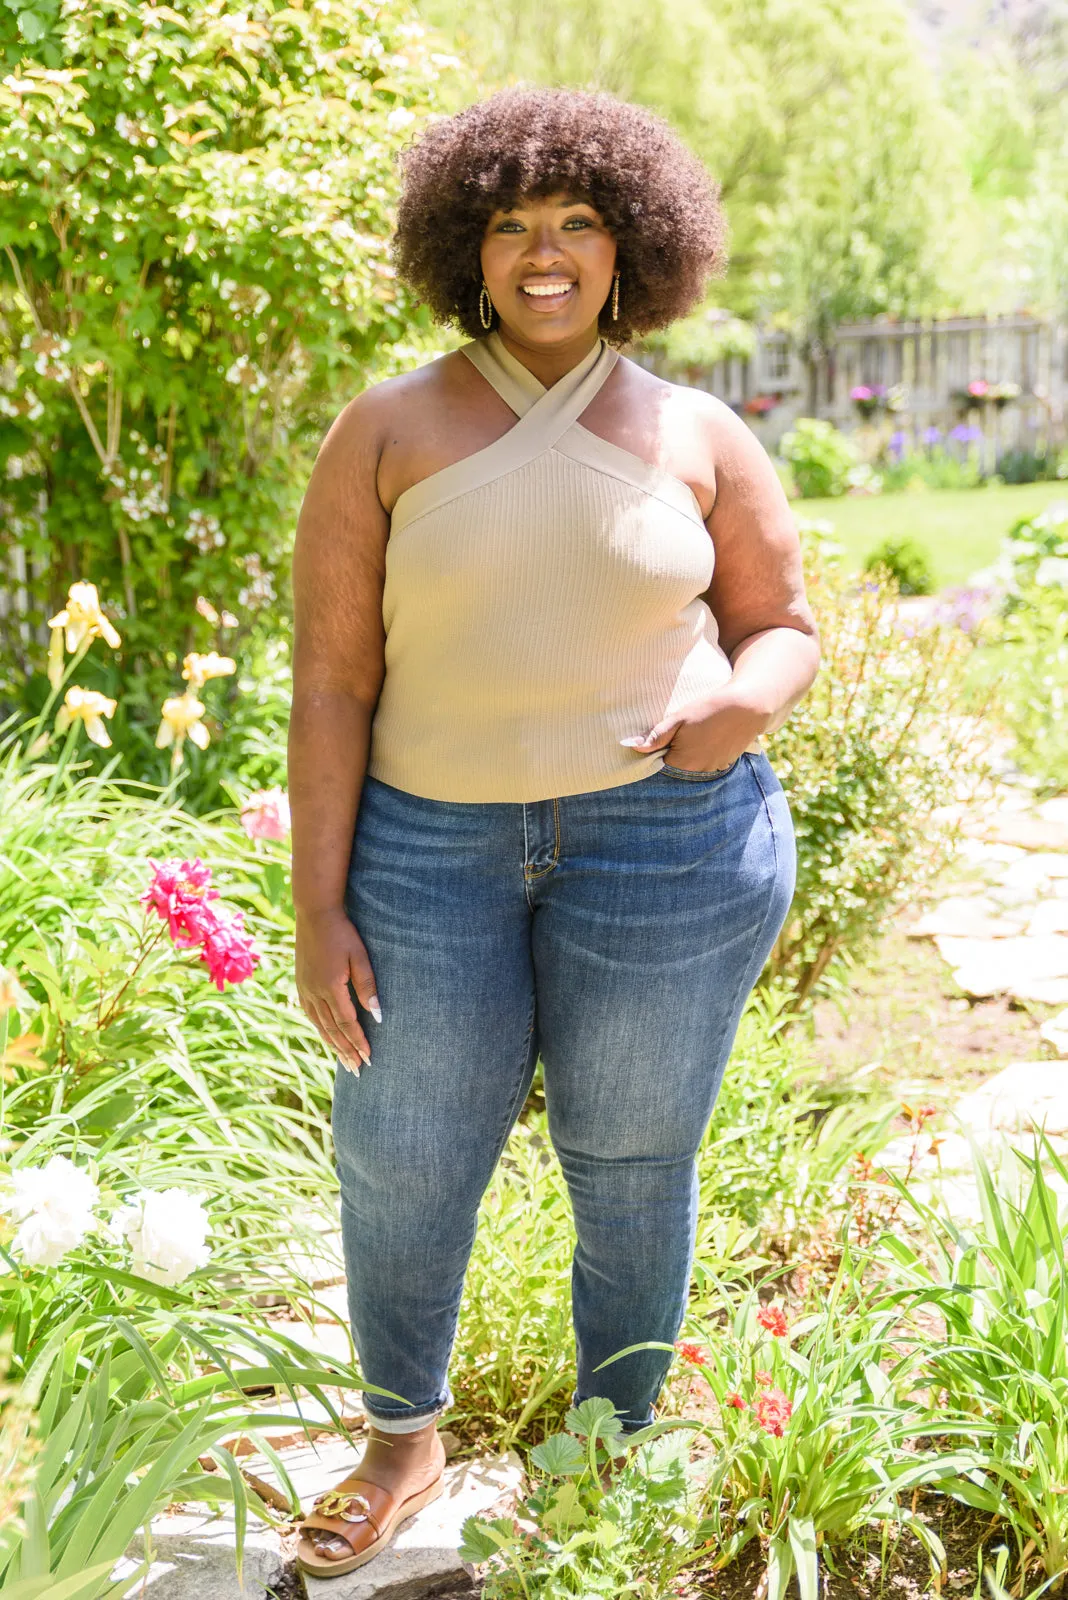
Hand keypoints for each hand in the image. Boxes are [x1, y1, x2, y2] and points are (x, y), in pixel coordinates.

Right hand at [295, 907, 380, 1075]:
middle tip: (358, 1070)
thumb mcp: (360, 956)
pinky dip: (320, 1030)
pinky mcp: (301, 984)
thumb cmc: (342, 932)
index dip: (358, 1042)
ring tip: (345, 1061)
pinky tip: (327, 1036)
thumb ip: (367, 985)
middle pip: (332, 1030)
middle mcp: (315, 993)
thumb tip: (377, 1015)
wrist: (314, 913)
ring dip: (333, 1045)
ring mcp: (305, 989)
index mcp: (331, 987)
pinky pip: (311, 1015)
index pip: (347, 1023)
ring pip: (320, 1025)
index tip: (369, 1059)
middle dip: (346, 1051)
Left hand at [620, 684, 770, 772]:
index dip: (655, 757)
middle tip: (676, 737)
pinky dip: (703, 755)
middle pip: (677, 771)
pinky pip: (707, 765)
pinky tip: (706, 739)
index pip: (659, 768)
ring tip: (693, 737)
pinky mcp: (726, 764)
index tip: (656, 744)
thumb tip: (631, 747)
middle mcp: (699, 772)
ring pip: (693, 768)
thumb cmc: (709, 710)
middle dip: (671, 757)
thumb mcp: (679, 719)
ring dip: (688, 757)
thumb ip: (656, 736)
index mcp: (683, 763)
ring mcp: (715, 769)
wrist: (748, 706)